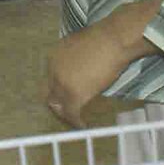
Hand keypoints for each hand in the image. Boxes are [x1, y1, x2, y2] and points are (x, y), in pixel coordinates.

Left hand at [42, 0, 153, 126]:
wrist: (113, 40)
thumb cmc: (104, 40)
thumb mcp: (81, 48)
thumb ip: (75, 61)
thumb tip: (82, 72)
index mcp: (53, 57)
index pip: (50, 80)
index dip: (58, 91)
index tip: (67, 98)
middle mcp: (52, 70)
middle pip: (50, 94)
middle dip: (58, 105)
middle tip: (69, 113)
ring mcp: (62, 83)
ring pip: (58, 106)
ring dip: (66, 115)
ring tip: (75, 120)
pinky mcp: (73, 95)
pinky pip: (71, 113)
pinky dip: (76, 122)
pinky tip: (83, 125)